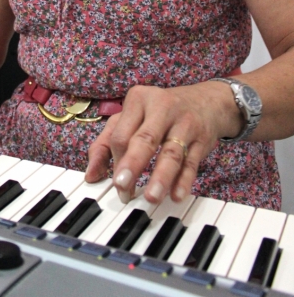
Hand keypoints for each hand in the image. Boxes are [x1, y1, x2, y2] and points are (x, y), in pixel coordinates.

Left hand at [85, 82, 240, 204]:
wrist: (205, 101)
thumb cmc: (159, 111)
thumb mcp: (131, 116)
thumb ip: (106, 142)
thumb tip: (91, 174)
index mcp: (138, 100)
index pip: (121, 133)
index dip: (116, 160)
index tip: (116, 185)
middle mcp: (161, 107)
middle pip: (144, 139)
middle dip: (132, 164)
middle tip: (122, 186)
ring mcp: (184, 123)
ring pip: (171, 152)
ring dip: (160, 177)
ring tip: (151, 197)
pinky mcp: (202, 139)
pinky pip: (191, 162)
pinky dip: (184, 180)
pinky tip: (176, 195)